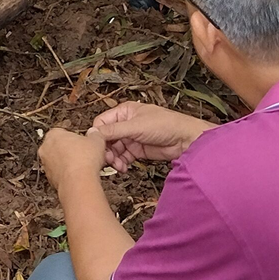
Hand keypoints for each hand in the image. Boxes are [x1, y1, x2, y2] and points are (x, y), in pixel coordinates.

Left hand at [38, 125, 109, 188]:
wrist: (79, 183)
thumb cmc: (84, 160)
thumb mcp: (96, 141)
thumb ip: (94, 134)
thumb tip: (94, 133)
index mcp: (54, 134)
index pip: (62, 131)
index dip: (74, 137)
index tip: (82, 141)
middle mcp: (46, 149)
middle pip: (58, 146)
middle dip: (69, 149)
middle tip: (83, 153)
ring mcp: (46, 165)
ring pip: (57, 161)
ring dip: (67, 162)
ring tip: (82, 165)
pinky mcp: (50, 179)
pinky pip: (59, 173)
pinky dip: (66, 174)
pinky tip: (78, 175)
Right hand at [91, 101, 211, 170]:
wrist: (185, 140)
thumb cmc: (166, 124)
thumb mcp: (135, 126)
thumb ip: (113, 131)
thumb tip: (93, 133)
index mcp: (124, 111)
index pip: (102, 123)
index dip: (99, 136)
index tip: (98, 147)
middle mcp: (126, 124)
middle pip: (107, 138)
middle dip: (107, 150)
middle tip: (108, 160)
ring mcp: (132, 137)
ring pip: (115, 149)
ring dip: (114, 159)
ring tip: (118, 166)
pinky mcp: (138, 150)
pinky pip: (124, 157)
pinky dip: (121, 163)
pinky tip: (123, 168)